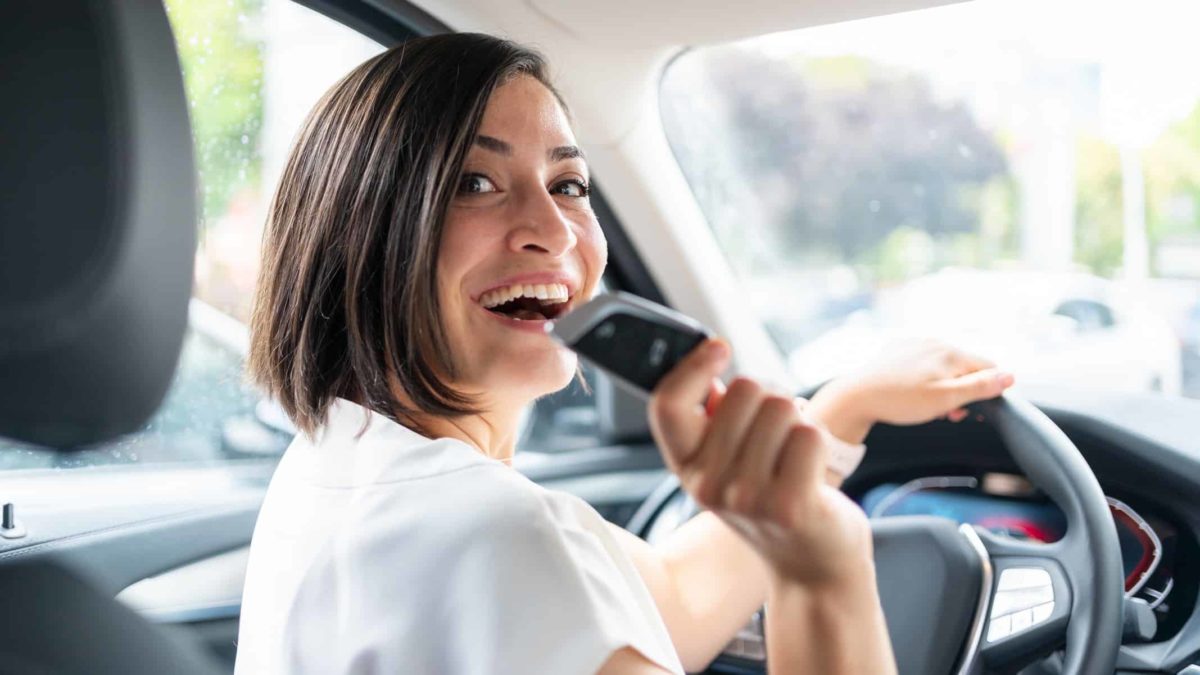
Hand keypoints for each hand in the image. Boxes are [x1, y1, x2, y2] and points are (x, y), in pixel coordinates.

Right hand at [647, 338, 872, 587]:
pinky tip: (813, 471)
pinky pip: (809, 435)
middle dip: (770, 398)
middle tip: (778, 435)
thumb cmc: (775, 499)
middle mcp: (708, 486)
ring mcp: (747, 498)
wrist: (814, 565)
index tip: (719, 348)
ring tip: (795, 455)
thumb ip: (713, 419)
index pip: (667, 404)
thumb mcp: (728, 464)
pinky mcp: (789, 506)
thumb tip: (708, 358)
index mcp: (687, 469)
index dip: (692, 366)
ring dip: (798, 421)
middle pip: (743, 390)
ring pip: (781, 407)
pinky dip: (820, 441)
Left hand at [809, 339, 1015, 443]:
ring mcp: (914, 344)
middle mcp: (935, 342)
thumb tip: (1010, 376)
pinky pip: (922, 363)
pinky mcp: (897, 350)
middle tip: (946, 413)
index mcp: (950, 353)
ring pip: (944, 366)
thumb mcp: (946, 399)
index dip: (986, 392)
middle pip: (965, 367)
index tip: (966, 411)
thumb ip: (980, 387)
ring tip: (927, 406)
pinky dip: (924, 379)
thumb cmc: (900, 401)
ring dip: (943, 387)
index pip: (989, 368)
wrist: (855, 396)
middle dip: (962, 391)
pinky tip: (910, 393)